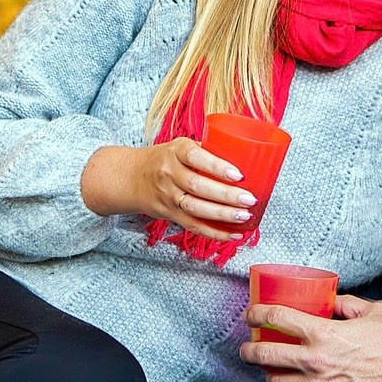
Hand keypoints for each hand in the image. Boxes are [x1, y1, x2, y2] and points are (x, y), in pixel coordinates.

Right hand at [79, 139, 254, 239]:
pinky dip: (214, 233)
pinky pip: (193, 226)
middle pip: (198, 187)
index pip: (195, 156)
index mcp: (175, 152)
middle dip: (226, 195)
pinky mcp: (170, 214)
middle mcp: (169, 174)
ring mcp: (169, 197)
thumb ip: (206, 150)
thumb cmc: (164, 159)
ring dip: (222, 215)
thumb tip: (245, 155)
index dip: (216, 166)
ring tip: (244, 216)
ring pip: (195, 209)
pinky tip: (234, 235)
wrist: (131, 177)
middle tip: (249, 199)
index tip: (238, 174)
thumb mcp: (179, 146)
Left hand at [240, 296, 381, 381]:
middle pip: (265, 355)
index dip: (257, 313)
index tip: (252, 314)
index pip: (277, 318)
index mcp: (325, 333)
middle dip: (248, 350)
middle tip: (246, 347)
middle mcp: (316, 361)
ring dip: (265, 375)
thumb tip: (331, 302)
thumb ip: (348, 305)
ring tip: (265, 370)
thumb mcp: (374, 312)